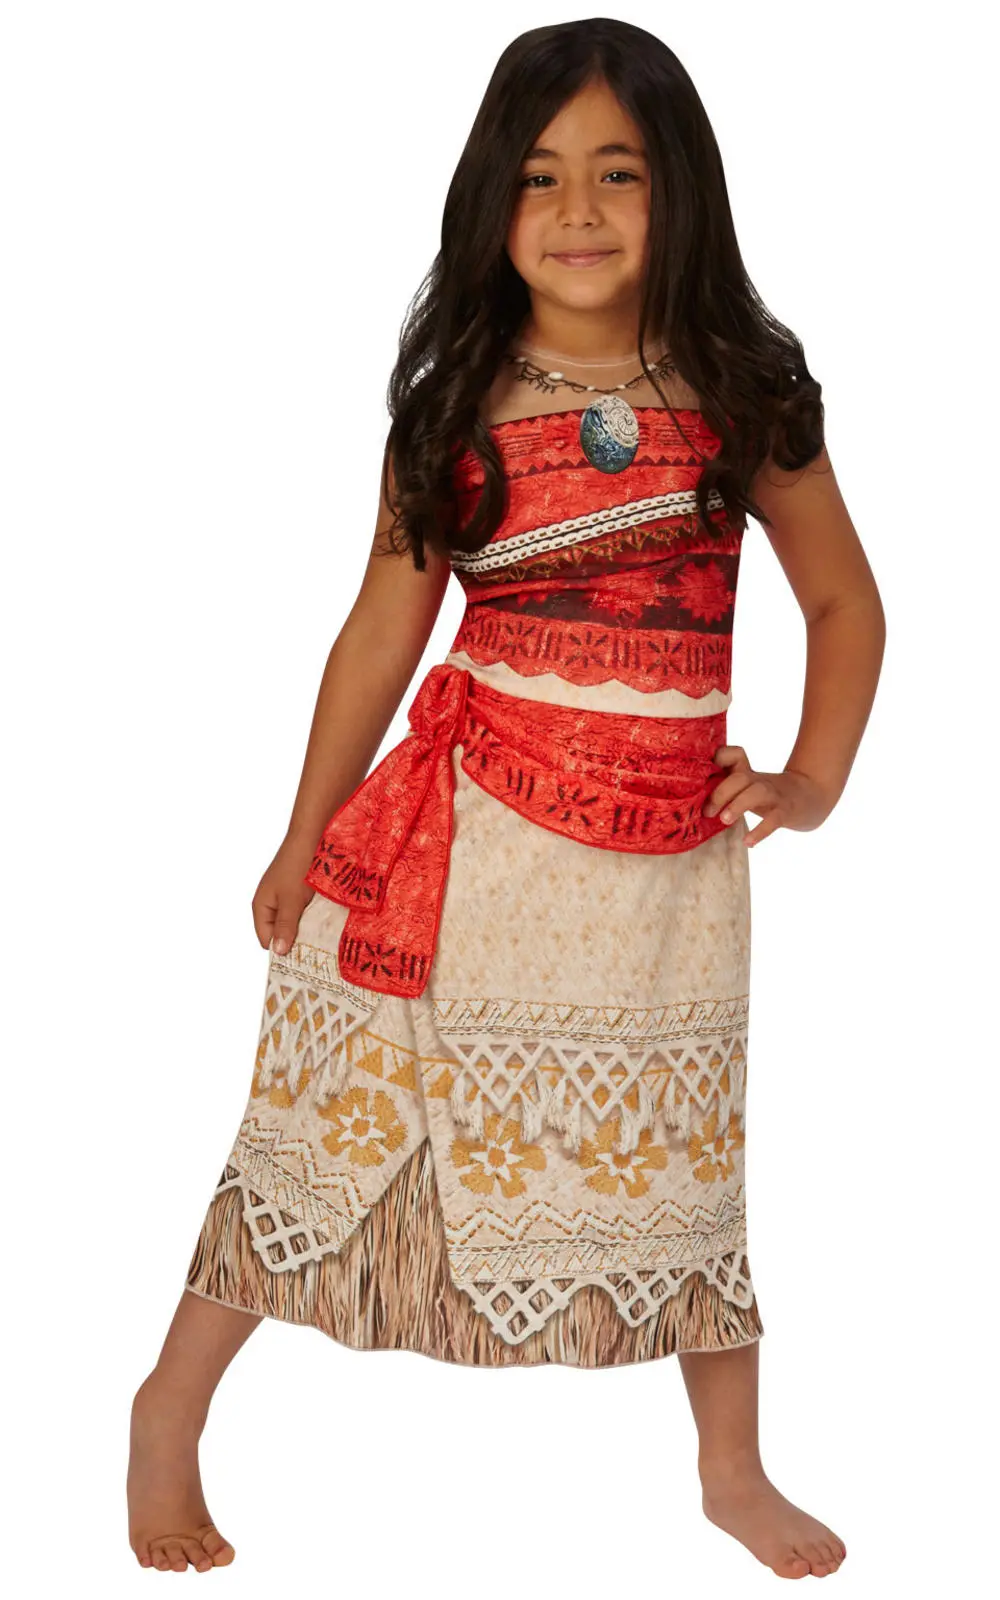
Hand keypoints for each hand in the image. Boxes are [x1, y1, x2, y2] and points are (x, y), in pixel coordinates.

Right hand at [251, 833, 318, 953]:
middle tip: (315, 952)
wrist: (313, 835)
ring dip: (307, 928)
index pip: (266, 938)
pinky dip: (314, 916)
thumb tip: (278, 952)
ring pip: (295, 922)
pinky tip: (327, 921)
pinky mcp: (301, 891)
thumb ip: (285, 926)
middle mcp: (271, 903)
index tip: (300, 960)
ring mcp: (287, 896)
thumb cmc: (297, 866)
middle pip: (281, 932)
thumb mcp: (291, 900)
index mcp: (261, 905)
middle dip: (295, 940)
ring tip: (324, 937)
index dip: (280, 949)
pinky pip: (305, 911)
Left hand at [703, 746, 834, 846]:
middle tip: (707, 812)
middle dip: (721, 793)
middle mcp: (758, 780)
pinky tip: (748, 842)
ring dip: (738, 805)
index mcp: (746, 772)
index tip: (704, 771)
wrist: (808, 798)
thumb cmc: (765, 794)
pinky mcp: (785, 811)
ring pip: (756, 793)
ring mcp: (774, 795)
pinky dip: (760, 831)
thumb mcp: (746, 785)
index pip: (735, 754)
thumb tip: (694, 798)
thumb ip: (724, 787)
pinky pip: (774, 820)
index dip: (720, 757)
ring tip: (724, 820)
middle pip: (740, 777)